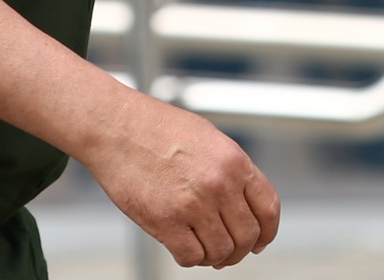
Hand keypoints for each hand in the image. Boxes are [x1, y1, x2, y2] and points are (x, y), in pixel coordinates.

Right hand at [79, 92, 280, 267]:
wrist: (115, 125)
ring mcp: (193, 204)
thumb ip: (229, 169)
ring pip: (221, 251)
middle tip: (227, 252)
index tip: (259, 241)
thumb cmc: (156, 128)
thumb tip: (244, 203)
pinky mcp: (165, 221)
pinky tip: (182, 245)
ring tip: (202, 247)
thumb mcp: (208, 138)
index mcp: (234, 161)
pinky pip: (191, 256)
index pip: (268, 209)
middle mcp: (219, 183)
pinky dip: (190, 257)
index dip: (266, 233)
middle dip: (239, 250)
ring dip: (215, 257)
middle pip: (247, 236)